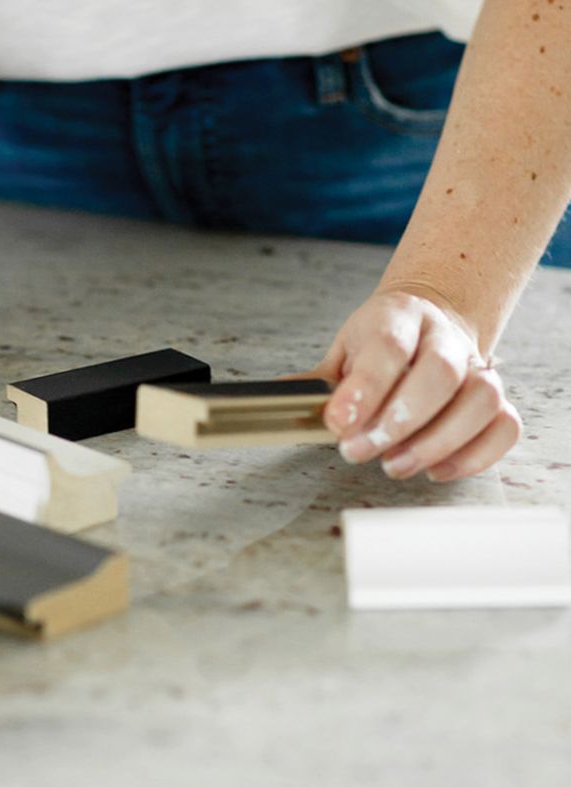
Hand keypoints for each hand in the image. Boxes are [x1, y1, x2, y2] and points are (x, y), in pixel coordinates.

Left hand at [301, 287, 521, 480]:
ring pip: (481, 400)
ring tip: (395, 465)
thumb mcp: (343, 350)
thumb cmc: (380, 343)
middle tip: (358, 451)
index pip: (388, 347)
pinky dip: (474, 455)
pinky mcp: (498, 398)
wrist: (426, 321)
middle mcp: (444, 337)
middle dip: (398, 422)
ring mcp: (477, 366)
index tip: (338, 424)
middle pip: (440, 374)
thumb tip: (280, 399)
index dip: (366, 388)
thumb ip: (317, 381)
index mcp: (398, 317)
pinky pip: (505, 427)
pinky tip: (435, 468)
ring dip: (437, 442)